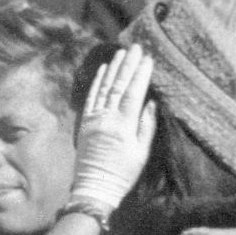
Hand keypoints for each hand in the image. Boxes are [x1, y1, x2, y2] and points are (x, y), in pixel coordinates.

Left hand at [72, 44, 157, 208]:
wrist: (94, 188)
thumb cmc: (122, 173)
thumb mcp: (141, 153)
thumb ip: (146, 126)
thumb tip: (151, 103)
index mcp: (122, 126)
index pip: (133, 93)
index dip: (140, 74)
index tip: (148, 59)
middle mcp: (106, 119)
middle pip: (118, 86)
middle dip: (128, 65)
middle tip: (136, 47)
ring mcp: (93, 119)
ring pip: (104, 88)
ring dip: (113, 69)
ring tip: (121, 52)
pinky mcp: (84, 123)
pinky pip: (91, 97)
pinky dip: (97, 82)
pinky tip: (103, 70)